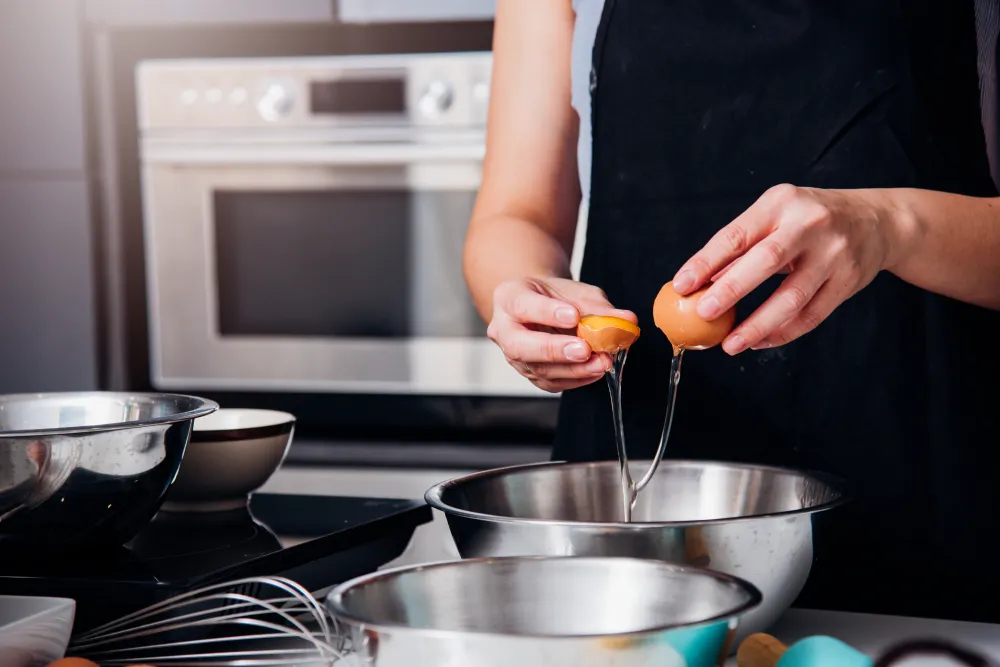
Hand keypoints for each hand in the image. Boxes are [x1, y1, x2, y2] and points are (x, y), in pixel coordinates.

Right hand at [488, 277, 637, 391]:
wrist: (544, 307)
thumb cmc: (556, 296)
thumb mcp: (575, 291)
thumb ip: (597, 306)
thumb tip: (626, 321)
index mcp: (509, 298)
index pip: (522, 305)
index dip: (547, 312)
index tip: (573, 315)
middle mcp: (503, 329)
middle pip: (520, 346)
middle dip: (554, 350)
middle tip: (584, 349)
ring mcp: (514, 356)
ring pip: (537, 369)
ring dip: (573, 369)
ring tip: (601, 362)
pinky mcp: (531, 374)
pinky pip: (550, 383)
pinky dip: (576, 378)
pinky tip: (595, 371)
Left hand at [672, 184, 900, 353]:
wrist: (876, 221)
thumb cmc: (809, 218)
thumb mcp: (775, 215)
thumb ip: (741, 245)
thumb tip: (698, 283)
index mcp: (781, 203)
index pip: (736, 235)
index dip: (706, 262)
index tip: (682, 285)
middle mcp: (810, 225)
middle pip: (766, 262)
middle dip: (731, 291)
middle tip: (703, 314)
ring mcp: (834, 254)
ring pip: (792, 297)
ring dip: (757, 325)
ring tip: (730, 344)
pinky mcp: (849, 281)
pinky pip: (812, 315)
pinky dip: (783, 333)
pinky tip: (759, 341)